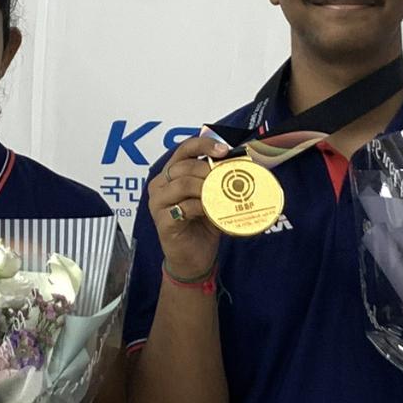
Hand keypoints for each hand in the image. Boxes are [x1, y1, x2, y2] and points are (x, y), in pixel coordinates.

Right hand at [148, 137, 228, 276]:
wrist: (194, 258)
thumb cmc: (202, 225)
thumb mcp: (212, 198)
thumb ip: (219, 180)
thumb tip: (245, 163)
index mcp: (171, 174)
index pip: (184, 149)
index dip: (204, 144)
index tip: (224, 149)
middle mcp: (160, 185)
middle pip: (184, 166)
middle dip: (209, 169)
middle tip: (228, 177)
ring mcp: (158, 203)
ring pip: (182, 184)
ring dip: (206, 187)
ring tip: (223, 194)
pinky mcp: (163, 221)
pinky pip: (184, 207)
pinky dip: (203, 207)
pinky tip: (215, 212)